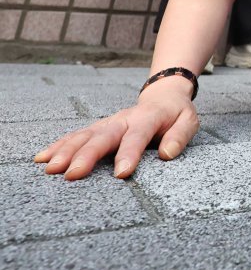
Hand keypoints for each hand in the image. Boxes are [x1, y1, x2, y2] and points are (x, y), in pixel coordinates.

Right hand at [34, 80, 198, 179]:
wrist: (163, 95)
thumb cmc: (176, 114)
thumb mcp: (189, 121)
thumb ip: (180, 136)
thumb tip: (168, 154)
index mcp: (148, 117)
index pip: (137, 136)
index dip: (129, 153)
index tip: (121, 174)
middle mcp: (123, 119)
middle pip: (103, 136)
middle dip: (86, 155)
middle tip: (71, 174)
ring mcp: (108, 122)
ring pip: (84, 135)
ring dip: (66, 151)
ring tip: (50, 168)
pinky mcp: (98, 127)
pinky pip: (76, 136)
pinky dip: (59, 146)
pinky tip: (42, 158)